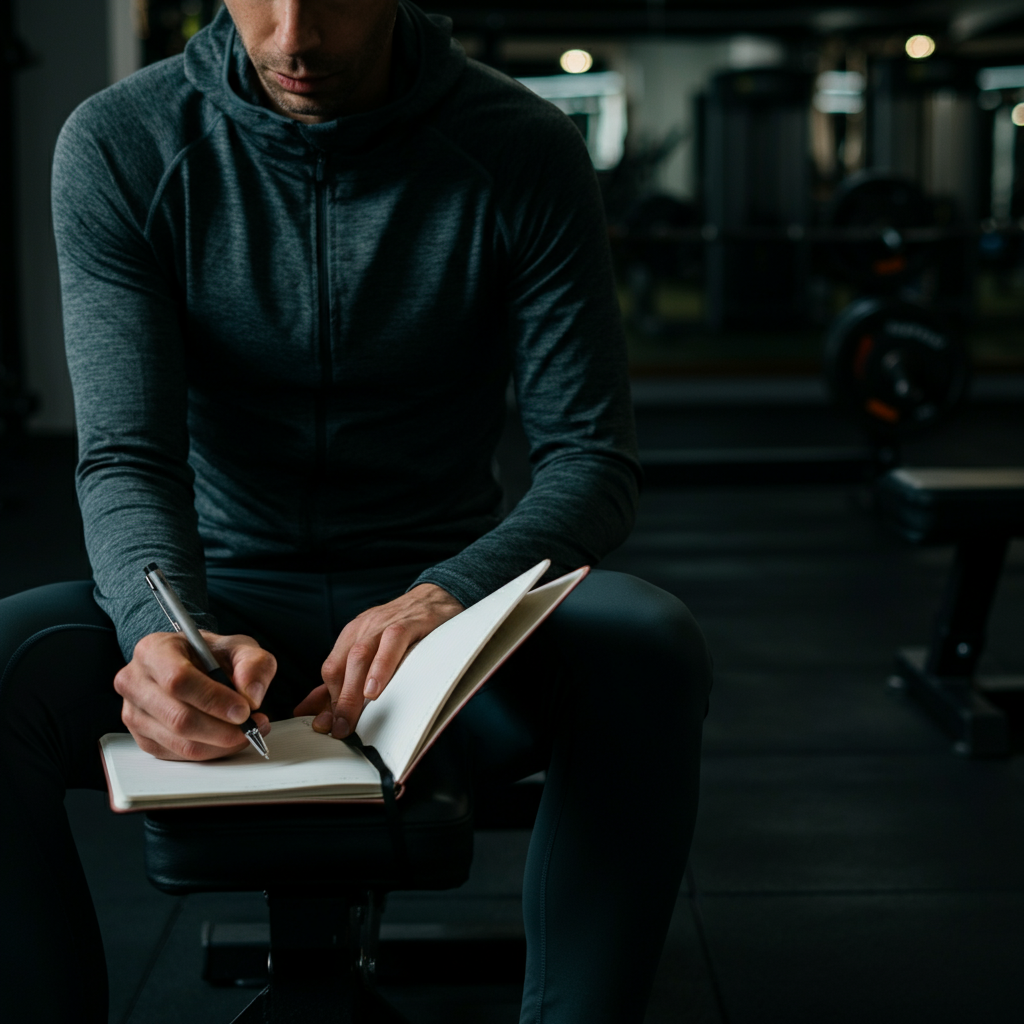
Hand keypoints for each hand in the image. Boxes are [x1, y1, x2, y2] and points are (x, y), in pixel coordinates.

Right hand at [115, 631, 275, 760]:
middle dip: (222, 728)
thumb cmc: (211, 654)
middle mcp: (135, 682)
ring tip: (247, 731)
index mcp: (153, 650)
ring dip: (221, 743)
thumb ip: (253, 664)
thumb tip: (251, 695)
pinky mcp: (143, 738)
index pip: (178, 681)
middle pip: (178, 718)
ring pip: (180, 742)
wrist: (194, 664)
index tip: (244, 710)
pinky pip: (179, 755)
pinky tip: (229, 738)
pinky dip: (211, 751)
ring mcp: (134, 713)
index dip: (214, 699)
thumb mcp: (239, 647)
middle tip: (251, 726)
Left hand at [295, 584, 462, 738]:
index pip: (331, 671)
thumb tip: (314, 710)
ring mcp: (384, 624)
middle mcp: (363, 628)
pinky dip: (380, 667)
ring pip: (359, 657)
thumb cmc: (406, 628)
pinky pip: (391, 644)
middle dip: (338, 703)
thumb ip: (346, 682)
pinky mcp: (408, 623)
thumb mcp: (374, 650)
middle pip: (340, 667)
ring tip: (352, 717)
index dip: (328, 700)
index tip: (330, 725)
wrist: (438, 596)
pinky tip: (375, 688)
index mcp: (352, 636)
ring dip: (353, 691)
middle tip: (341, 730)